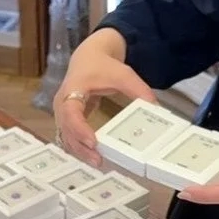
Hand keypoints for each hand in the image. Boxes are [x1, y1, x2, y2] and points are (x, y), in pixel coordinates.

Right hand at [54, 28, 156, 166]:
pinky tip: (93, 156)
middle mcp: (62, 102)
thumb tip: (156, 110)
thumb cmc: (104, 66)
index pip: (71, 112)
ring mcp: (61, 112)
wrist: (89, 57)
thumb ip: (140, 91)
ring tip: (99, 162)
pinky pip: (69, 136)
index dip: (80, 128)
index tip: (93, 142)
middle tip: (99, 160)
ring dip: (80, 151)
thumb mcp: (124, 75)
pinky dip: (79, 147)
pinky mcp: (66, 119)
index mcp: (73, 88)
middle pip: (67, 129)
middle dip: (81, 147)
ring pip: (66, 136)